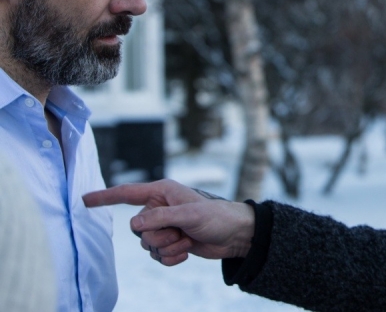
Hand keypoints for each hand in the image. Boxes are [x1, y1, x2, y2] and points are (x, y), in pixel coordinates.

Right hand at [83, 179, 254, 265]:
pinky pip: (158, 257)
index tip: (84, 199)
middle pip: (138, 229)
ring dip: (168, 247)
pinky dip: (172, 258)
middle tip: (180, 232)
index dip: (105, 197)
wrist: (235, 235)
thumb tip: (134, 223)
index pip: (127, 194)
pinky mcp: (171, 243)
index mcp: (162, 193)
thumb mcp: (189, 214)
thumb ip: (161, 217)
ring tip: (188, 240)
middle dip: (159, 236)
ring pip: (147, 245)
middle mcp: (160, 208)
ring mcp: (165, 227)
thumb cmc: (217, 217)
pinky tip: (188, 251)